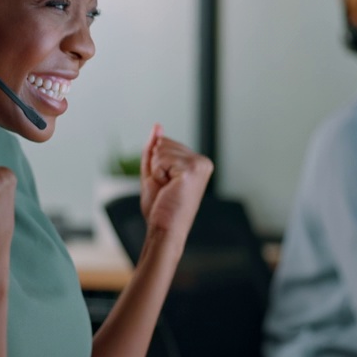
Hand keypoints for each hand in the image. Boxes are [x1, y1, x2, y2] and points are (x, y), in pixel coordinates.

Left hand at [139, 124, 213, 242]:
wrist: (164, 230)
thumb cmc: (160, 207)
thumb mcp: (153, 172)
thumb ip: (154, 149)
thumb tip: (157, 126)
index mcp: (198, 162)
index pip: (165, 142)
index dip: (156, 163)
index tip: (166, 184)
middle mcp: (203, 161)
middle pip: (163, 143)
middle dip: (156, 165)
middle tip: (166, 188)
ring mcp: (200, 164)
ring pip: (161, 149)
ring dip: (157, 171)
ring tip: (168, 189)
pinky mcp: (192, 169)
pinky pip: (161, 159)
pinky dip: (158, 174)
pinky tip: (169, 189)